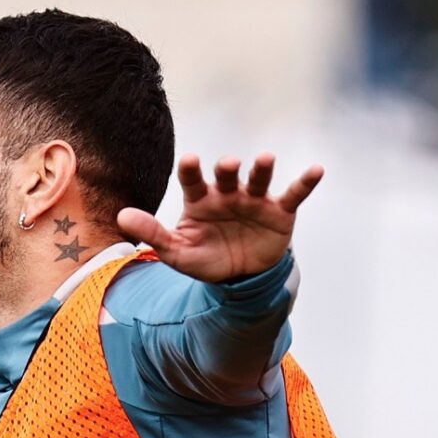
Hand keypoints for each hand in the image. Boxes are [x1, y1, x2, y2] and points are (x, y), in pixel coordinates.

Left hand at [117, 153, 323, 281]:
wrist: (238, 278)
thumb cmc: (205, 258)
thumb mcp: (176, 252)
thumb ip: (152, 233)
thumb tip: (121, 216)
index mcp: (200, 200)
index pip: (193, 180)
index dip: (192, 170)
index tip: (190, 160)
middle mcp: (228, 194)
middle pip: (227, 175)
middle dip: (228, 168)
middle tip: (228, 165)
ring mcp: (255, 200)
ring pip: (259, 178)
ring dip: (262, 168)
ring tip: (265, 160)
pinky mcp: (280, 212)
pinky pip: (293, 193)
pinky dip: (306, 182)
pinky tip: (317, 170)